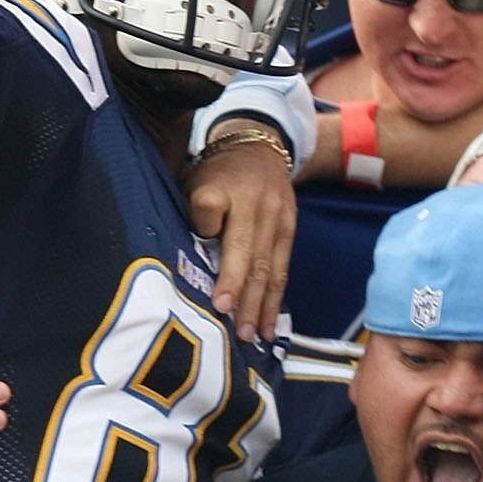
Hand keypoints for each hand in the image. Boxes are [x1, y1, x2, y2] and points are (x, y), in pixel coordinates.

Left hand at [187, 128, 295, 341]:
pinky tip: (270, 327)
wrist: (258, 145)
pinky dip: (276, 301)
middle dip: (239, 291)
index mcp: (222, 186)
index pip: (209, 207)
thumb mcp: (195, 180)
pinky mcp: (291, 230)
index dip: (206, 231)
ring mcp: (277, 217)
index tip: (196, 252)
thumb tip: (191, 260)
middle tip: (230, 325)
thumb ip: (192, 215)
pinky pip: (283, 270)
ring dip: (259, 305)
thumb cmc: (216, 173)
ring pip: (268, 266)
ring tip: (251, 336)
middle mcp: (254, 202)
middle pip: (246, 251)